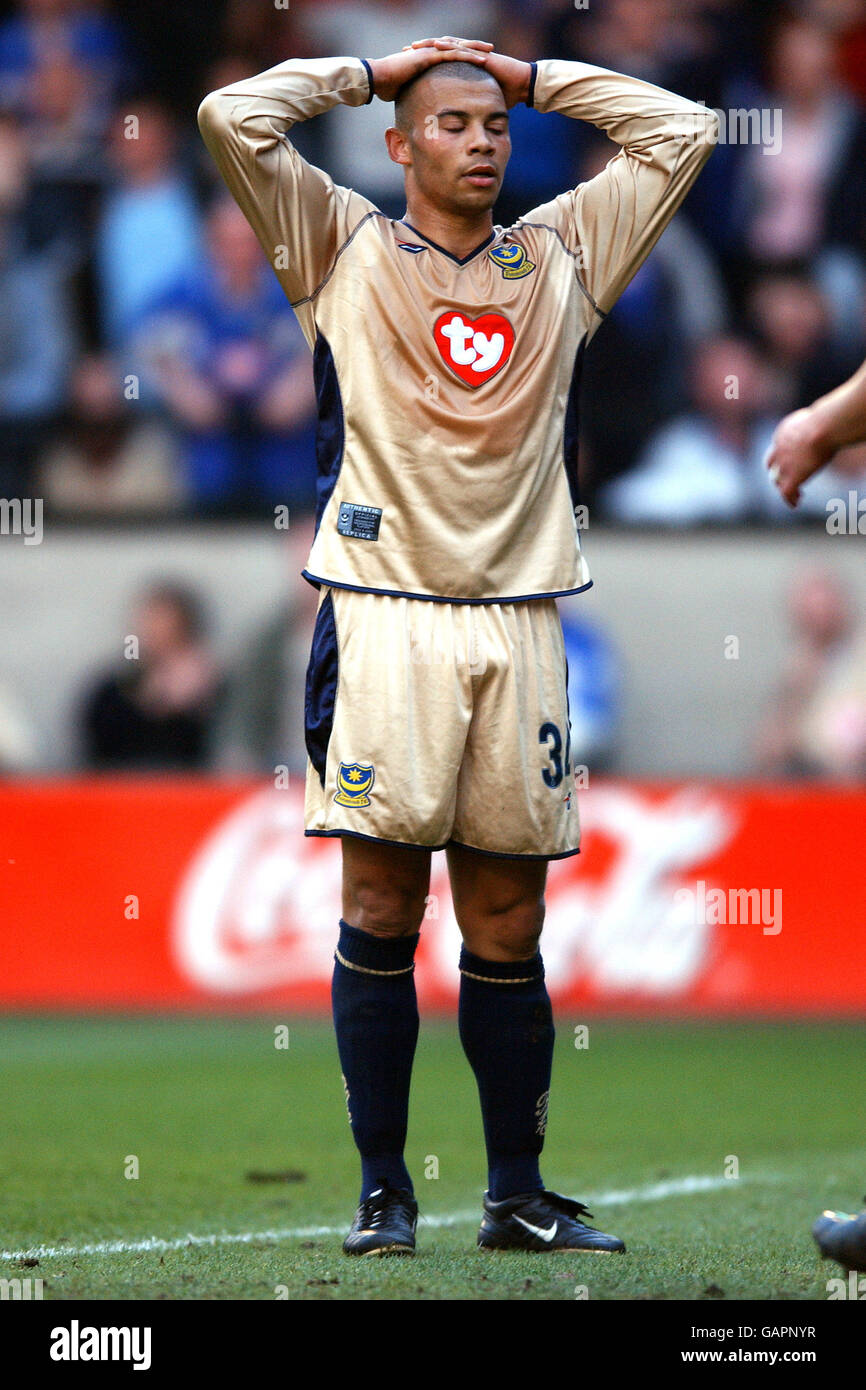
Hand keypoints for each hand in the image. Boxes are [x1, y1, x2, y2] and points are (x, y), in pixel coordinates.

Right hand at [369, 39, 490, 102]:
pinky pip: (452, 54)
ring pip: (458, 48)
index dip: (464, 57)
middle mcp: (430, 52)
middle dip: (474, 49)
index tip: (477, 61)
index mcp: (426, 59)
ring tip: (490, 51)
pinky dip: (468, 56)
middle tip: (490, 51)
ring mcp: (430, 52)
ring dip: (475, 49)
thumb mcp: (406, 92)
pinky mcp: (429, 55)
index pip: (449, 56)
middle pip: (457, 48)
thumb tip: (417, 108)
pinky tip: (481, 59)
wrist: (376, 79)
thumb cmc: (387, 87)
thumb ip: (415, 95)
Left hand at [403, 38, 531, 107]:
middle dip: (422, 50)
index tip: (408, 66)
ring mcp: (473, 53)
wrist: (522, 86)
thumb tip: (459, 130)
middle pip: (439, 50)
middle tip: (404, 51)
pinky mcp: (480, 53)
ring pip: (447, 44)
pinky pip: (461, 47)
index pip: (440, 62)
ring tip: (415, 45)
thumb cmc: (505, 96)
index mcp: (463, 68)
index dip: (424, 63)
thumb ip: (469, 112)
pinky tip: (436, 45)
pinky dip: (449, 45)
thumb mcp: (480, 105)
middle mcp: (466, 57)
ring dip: (430, 44)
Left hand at [765, 406, 834, 507]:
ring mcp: (784, 465)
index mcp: (782, 433)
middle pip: (772, 466)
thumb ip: (812, 425)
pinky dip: (790, 499)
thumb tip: (822, 423)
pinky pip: (786, 492)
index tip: (790, 462)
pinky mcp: (792, 477)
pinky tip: (796, 503)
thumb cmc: (825, 421)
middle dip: (777, 473)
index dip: (781, 457)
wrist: (821, 429)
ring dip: (784, 488)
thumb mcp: (813, 419)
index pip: (777, 448)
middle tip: (785, 480)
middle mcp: (778, 450)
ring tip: (796, 494)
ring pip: (778, 481)